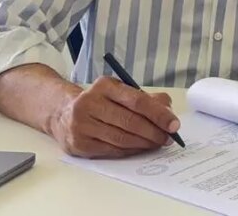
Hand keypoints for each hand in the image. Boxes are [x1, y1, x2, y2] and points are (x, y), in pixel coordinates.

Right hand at [46, 76, 179, 157]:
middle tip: (168, 138)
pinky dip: (130, 151)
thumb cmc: (101, 102)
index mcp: (104, 86)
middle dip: (154, 132)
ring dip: (144, 144)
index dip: (159, 114)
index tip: (174, 124)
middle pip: (130, 121)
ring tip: (157, 143)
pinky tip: (140, 149)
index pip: (137, 101)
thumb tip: (168, 111)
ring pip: (121, 138)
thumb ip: (147, 98)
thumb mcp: (121, 92)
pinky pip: (111, 150)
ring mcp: (81, 124)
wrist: (63, 113)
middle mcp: (89, 103)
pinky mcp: (78, 143)